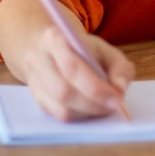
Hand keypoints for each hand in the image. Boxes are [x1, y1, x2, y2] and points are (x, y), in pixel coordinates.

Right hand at [19, 23, 134, 121]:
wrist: (49, 47)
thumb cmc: (80, 48)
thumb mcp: (104, 48)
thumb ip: (119, 66)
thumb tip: (120, 89)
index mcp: (54, 39)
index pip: (72, 68)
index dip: (95, 87)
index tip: (117, 98)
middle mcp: (38, 61)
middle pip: (64, 91)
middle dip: (93, 103)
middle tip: (115, 105)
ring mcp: (34, 83)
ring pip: (60, 108)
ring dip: (88, 112)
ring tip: (105, 106)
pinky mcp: (38, 100)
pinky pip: (59, 116)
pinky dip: (80, 116)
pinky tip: (92, 108)